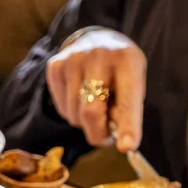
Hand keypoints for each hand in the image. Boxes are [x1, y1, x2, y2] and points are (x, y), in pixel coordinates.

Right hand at [46, 28, 145, 151]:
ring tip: (93, 107)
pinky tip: (79, 98)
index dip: (128, 126)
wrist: (96, 40)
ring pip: (74, 114)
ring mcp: (72, 60)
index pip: (127, 100)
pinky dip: (71, 112)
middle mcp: (98, 57)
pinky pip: (61, 108)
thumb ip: (126, 109)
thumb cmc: (119, 70)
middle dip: (98, 134)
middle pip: (91, 112)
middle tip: (105, 138)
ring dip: (84, 122)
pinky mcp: (55, 66)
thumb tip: (115, 137)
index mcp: (127, 60)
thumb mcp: (133, 83)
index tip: (127, 147)